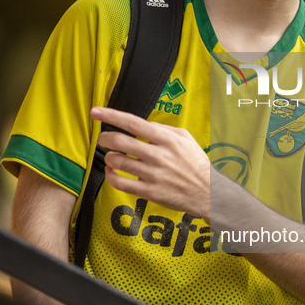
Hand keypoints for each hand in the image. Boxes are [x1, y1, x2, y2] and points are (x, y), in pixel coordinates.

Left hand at [90, 107, 210, 218]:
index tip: (96, 112)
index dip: (111, 116)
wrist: (208, 192)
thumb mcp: (185, 138)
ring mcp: (153, 174)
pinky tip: (112, 171)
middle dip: (104, 138)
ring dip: (108, 157)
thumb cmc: (196, 164)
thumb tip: (144, 124)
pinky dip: (110, 175)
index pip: (133, 123)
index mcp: (167, 139)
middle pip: (120, 141)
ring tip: (111, 156)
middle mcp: (158, 155)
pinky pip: (120, 182)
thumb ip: (163, 129)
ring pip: (117, 161)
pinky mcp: (149, 191)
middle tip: (103, 139)